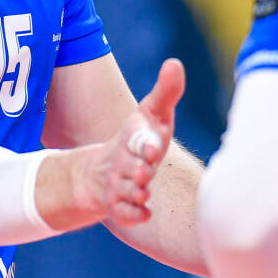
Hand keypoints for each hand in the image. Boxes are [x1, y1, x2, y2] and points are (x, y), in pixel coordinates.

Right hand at [80, 58, 184, 225]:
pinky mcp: (119, 206)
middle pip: (131, 168)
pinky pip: (125, 214)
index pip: (138, 139)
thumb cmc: (138, 140)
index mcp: (134, 139)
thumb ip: (166, 92)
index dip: (145, 143)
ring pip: (127, 192)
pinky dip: (134, 214)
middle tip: (143, 171)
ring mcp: (120, 185)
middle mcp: (125, 162)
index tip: (153, 145)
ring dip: (136, 193)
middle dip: (137, 170)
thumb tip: (175, 63)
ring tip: (143, 191)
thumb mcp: (151, 115)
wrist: (102, 172)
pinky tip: (145, 212)